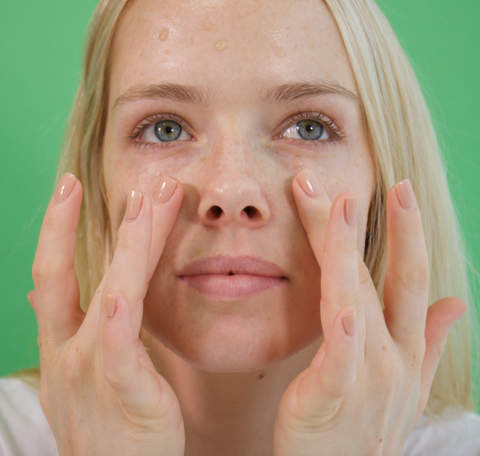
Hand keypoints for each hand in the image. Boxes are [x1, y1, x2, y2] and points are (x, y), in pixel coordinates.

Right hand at [29, 173, 184, 455]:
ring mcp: (91, 369)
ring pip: (110, 292)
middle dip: (94, 222)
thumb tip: (56, 301)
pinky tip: (126, 277)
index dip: (58, 229)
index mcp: (64, 344)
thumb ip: (81, 333)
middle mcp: (70, 350)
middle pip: (81, 272)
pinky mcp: (123, 390)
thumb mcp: (85, 376)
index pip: (55, 275)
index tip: (71, 188)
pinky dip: (118, 313)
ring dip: (129, 243)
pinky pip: (119, 343)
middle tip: (114, 178)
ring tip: (146, 201)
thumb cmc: (111, 428)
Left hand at [273, 170, 466, 455]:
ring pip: (357, 302)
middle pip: (383, 279)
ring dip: (351, 253)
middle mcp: (391, 354)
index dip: (408, 233)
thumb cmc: (365, 423)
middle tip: (378, 180)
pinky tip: (345, 310)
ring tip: (343, 207)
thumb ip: (427, 339)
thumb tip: (454, 301)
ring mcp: (368, 375)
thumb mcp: (407, 380)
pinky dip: (346, 336)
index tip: (399, 189)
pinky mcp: (333, 397)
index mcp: (403, 346)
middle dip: (381, 227)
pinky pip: (343, 362)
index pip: (407, 278)